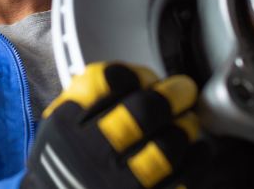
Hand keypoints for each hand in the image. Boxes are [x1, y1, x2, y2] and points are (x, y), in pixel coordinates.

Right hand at [22, 62, 200, 188]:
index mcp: (65, 126)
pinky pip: (181, 181)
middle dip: (171, 95)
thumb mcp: (57, 126)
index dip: (135, 75)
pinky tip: (196, 150)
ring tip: (187, 121)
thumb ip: (88, 98)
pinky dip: (195, 160)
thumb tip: (144, 80)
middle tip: (182, 90)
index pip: (104, 83)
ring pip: (166, 149)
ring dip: (184, 128)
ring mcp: (117, 184)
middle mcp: (90, 155)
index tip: (146, 77)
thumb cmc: (65, 164)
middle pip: (143, 113)